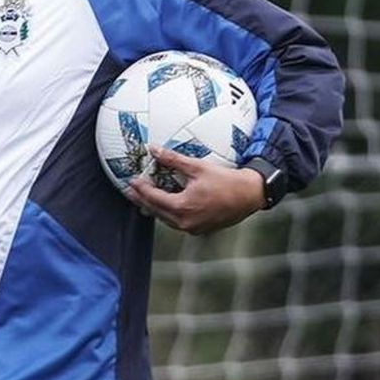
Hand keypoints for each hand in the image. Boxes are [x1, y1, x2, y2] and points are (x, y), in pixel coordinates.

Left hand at [125, 145, 267, 235]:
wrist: (249, 195)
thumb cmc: (226, 181)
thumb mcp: (197, 167)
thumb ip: (173, 160)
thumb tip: (154, 150)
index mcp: (183, 207)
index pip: (154, 198)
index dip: (141, 189)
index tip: (132, 181)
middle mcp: (185, 222)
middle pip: (156, 211)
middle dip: (142, 201)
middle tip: (130, 192)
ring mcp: (192, 228)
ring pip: (166, 219)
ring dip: (154, 209)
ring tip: (144, 200)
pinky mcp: (200, 229)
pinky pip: (177, 223)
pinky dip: (168, 214)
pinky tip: (166, 206)